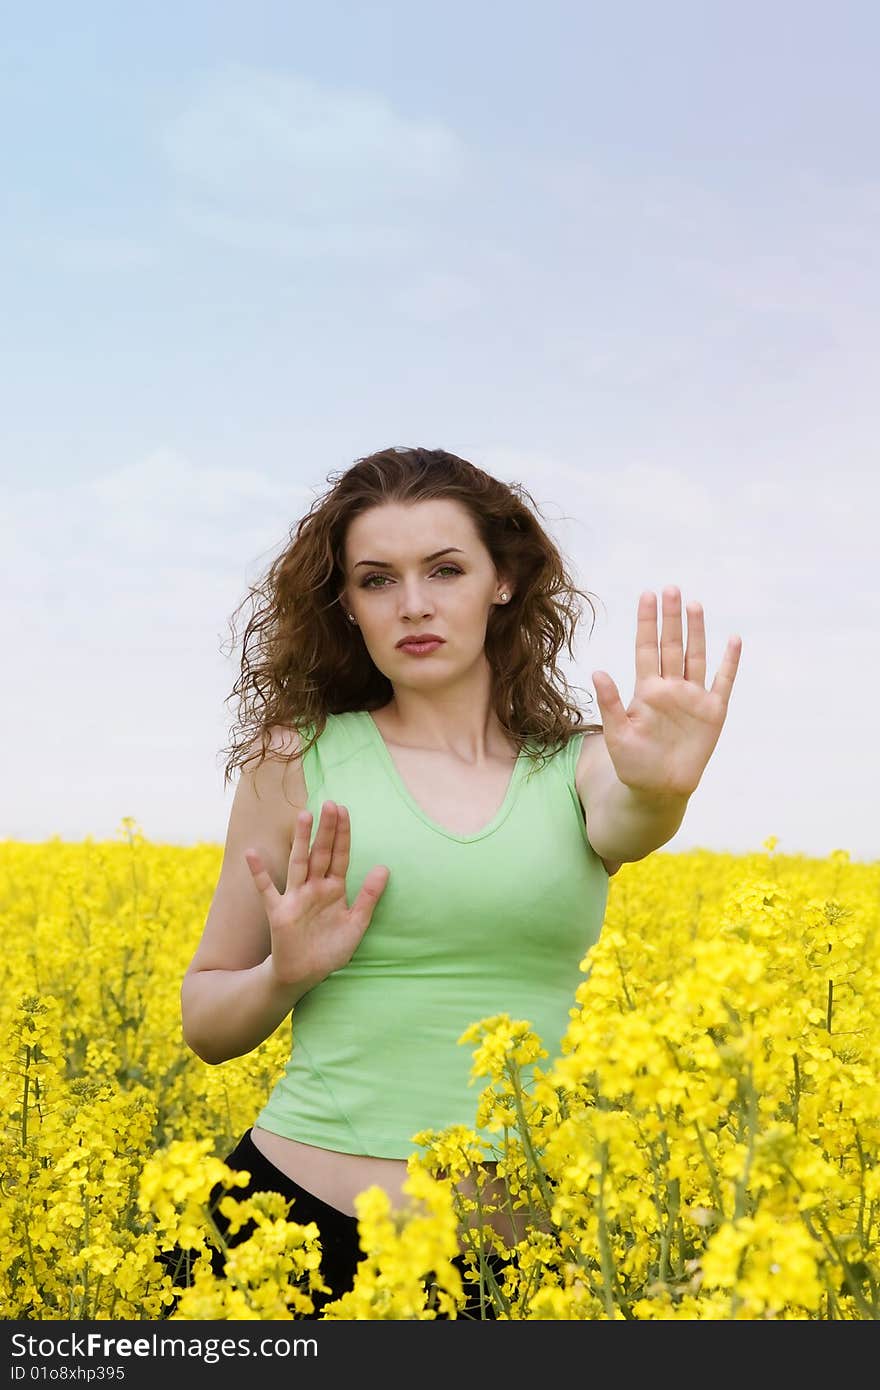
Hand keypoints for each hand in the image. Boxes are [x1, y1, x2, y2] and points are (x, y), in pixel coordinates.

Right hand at [245, 802, 389, 987]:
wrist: (304, 974)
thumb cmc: (330, 949)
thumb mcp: (356, 924)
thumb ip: (369, 897)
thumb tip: (384, 867)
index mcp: (334, 889)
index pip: (340, 856)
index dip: (343, 834)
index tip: (344, 810)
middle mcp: (314, 888)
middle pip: (321, 853)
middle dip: (326, 830)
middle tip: (330, 804)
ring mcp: (296, 897)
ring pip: (299, 863)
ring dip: (301, 840)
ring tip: (304, 816)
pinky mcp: (279, 912)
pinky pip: (267, 889)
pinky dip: (259, 873)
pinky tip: (252, 854)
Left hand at [591, 588, 741, 800]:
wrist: (659, 790)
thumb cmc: (633, 763)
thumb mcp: (616, 734)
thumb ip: (610, 703)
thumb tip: (597, 671)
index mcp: (646, 690)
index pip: (646, 648)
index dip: (647, 622)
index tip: (646, 595)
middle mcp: (670, 688)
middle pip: (671, 646)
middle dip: (671, 618)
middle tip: (670, 589)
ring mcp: (693, 698)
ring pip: (695, 657)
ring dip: (696, 631)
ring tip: (694, 604)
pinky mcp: (712, 713)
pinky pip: (723, 682)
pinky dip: (729, 662)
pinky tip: (733, 640)